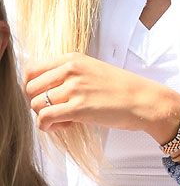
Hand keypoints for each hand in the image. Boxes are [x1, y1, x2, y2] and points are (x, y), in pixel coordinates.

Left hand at [24, 52, 179, 143]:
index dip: (31, 86)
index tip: (42, 96)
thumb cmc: (120, 88)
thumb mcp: (93, 69)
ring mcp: (75, 88)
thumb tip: (42, 88)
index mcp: (74, 58)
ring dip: (45, 116)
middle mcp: (72, 70)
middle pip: (30, 88)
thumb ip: (69, 73)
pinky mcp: (78, 108)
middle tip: (55, 109)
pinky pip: (44, 118)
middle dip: (38, 102)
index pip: (31, 69)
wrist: (143, 100)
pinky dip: (49, 126)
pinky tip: (66, 125)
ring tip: (65, 118)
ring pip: (36, 105)